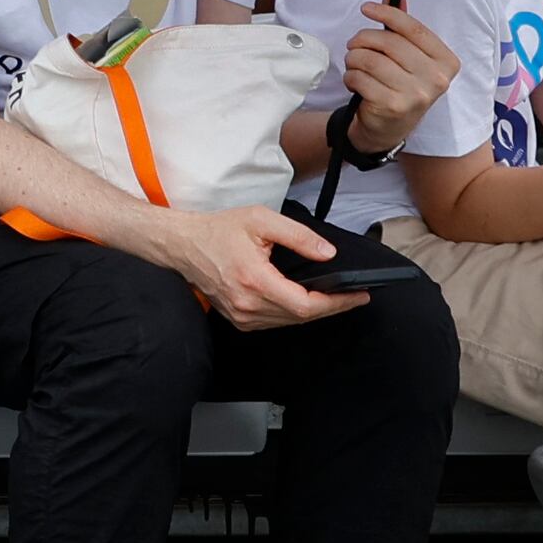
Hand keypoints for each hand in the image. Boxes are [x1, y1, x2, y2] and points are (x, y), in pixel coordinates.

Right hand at [164, 204, 360, 328]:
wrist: (183, 245)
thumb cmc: (218, 230)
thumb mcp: (260, 220)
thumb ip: (298, 235)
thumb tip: (328, 254)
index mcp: (254, 280)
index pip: (306, 304)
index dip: (337, 302)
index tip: (359, 295)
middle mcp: (248, 304)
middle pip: (302, 316)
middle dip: (332, 306)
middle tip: (355, 296)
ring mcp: (242, 316)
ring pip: (289, 322)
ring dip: (314, 311)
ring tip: (334, 298)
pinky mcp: (238, 319)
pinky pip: (275, 322)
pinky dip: (293, 313)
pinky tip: (304, 301)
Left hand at [337, 0, 459, 156]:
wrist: (388, 129)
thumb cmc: (399, 85)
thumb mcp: (408, 57)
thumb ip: (402, 28)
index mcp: (447, 62)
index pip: (414, 29)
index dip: (387, 14)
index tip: (367, 8)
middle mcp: (437, 79)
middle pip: (388, 43)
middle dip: (362, 40)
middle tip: (355, 46)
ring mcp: (416, 95)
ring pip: (370, 59)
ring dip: (354, 60)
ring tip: (356, 67)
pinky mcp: (393, 106)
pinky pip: (359, 78)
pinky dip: (351, 77)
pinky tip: (356, 84)